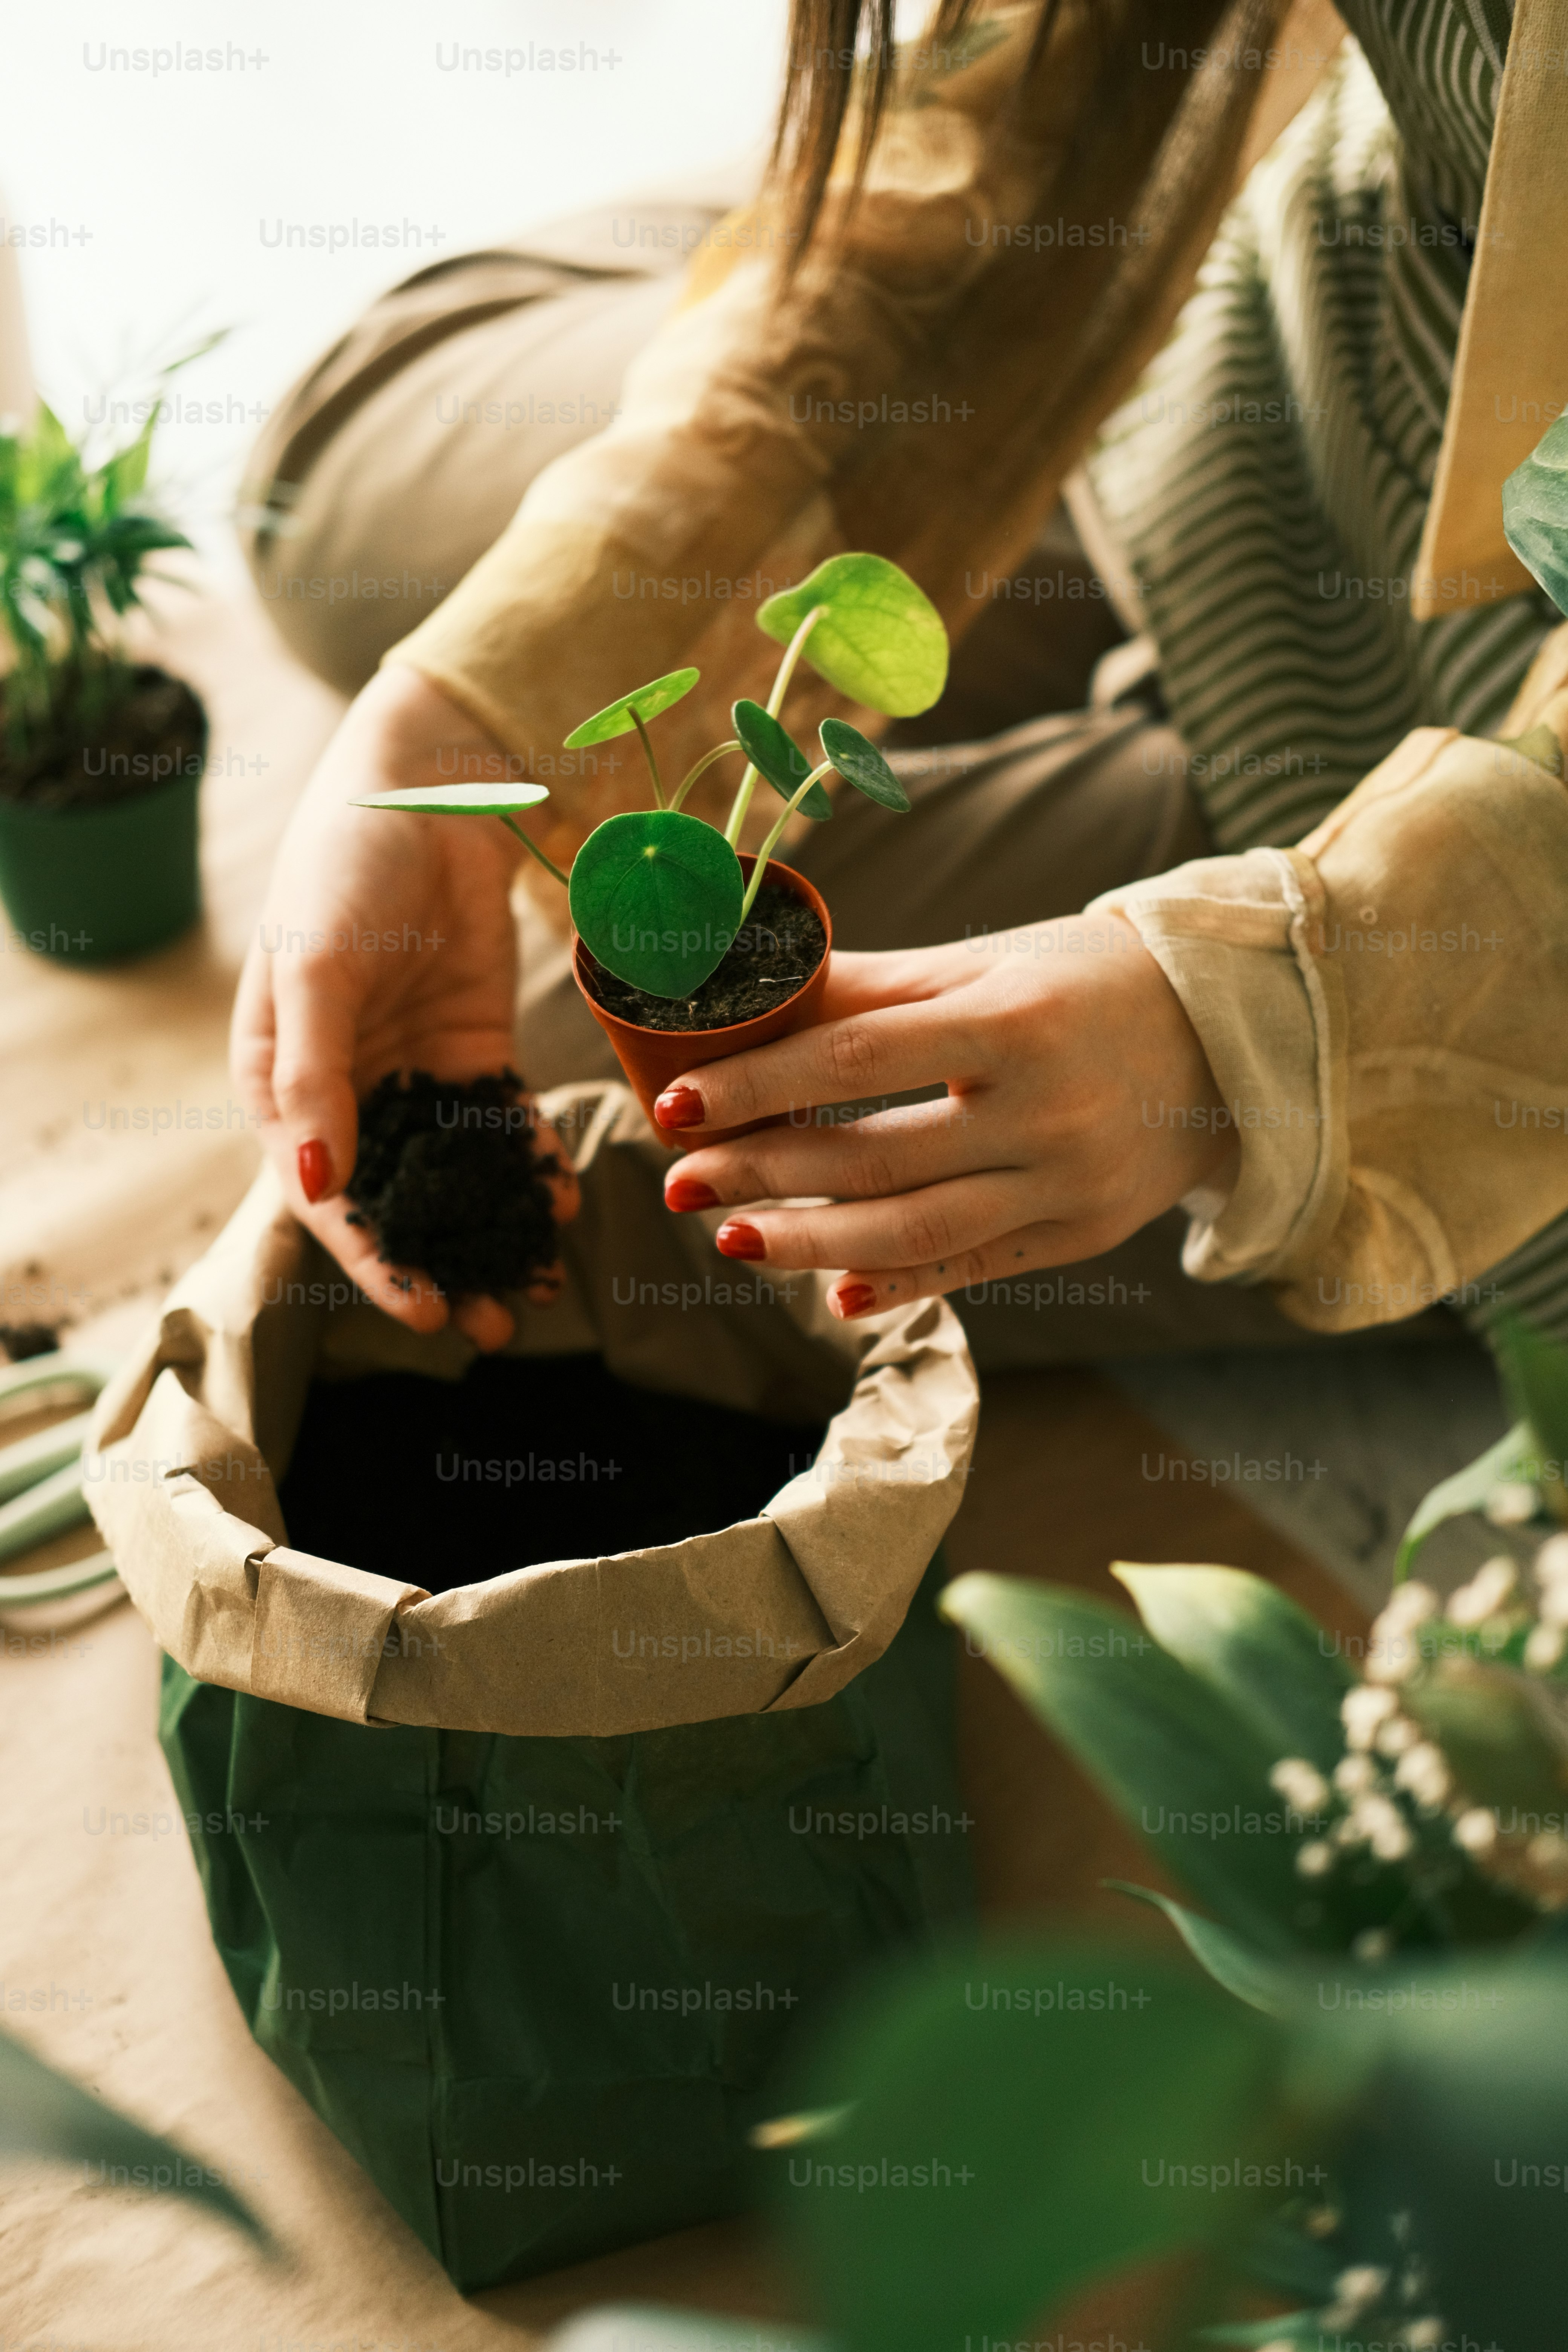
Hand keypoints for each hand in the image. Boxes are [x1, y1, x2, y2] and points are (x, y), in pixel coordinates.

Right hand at [231, 662, 578, 1349]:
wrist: (423, 792)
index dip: (376, 1260)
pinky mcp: (474, 1050)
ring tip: (539, 1286)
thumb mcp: (316, 969)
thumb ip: (313, 1079)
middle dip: (444, 1265)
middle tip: (498, 1324)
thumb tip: (315, 1185)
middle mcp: (349, 1094)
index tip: (428, 1307)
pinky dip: (530, 1166)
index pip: (329, 1196)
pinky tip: (562, 1203)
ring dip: (492, 1231)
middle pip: (397, 1201)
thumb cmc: (342, 869)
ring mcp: (415, 1074)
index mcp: (283, 1085)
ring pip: (455, 1176)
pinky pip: (503, 1124)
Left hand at [653, 915, 1231, 1317]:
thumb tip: (749, 986)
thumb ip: (872, 987)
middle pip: (873, 1156)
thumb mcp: (986, 964)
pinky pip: (974, 1268)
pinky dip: (899, 1286)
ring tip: (731, 1238)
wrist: (1227, 1035)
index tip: (674, 1104)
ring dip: (810, 1244)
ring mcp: (1066, 1183)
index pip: (854, 1061)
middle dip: (763, 1172)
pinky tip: (832, 1295)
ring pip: (914, 1231)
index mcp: (1012, 1022)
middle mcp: (1044, 1111)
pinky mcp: (1081, 1234)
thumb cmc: (1085, 982)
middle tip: (680, 1180)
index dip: (757, 1085)